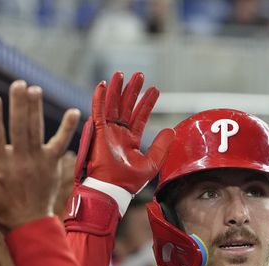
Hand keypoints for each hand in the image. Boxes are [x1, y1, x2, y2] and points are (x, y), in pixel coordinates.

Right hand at [0, 80, 79, 231]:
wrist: (29, 225)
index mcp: (0, 166)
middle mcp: (20, 161)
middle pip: (19, 128)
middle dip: (19, 105)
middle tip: (18, 84)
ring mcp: (38, 162)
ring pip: (36, 131)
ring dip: (36, 109)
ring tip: (35, 89)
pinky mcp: (52, 164)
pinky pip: (61, 143)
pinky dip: (68, 128)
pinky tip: (74, 111)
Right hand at [83, 71, 173, 193]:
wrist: (113, 189)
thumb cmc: (129, 181)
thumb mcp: (151, 162)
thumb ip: (161, 146)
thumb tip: (170, 130)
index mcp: (131, 139)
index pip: (140, 116)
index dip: (147, 102)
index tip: (155, 89)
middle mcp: (119, 133)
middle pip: (126, 106)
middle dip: (133, 90)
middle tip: (139, 75)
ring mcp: (108, 131)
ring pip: (113, 104)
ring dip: (117, 89)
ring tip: (122, 73)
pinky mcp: (98, 132)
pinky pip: (98, 111)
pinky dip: (99, 98)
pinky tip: (103, 85)